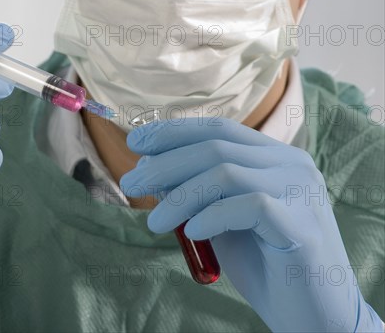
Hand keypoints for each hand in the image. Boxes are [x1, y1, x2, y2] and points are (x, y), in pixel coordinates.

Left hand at [120, 118, 381, 331]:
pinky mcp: (302, 224)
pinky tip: (192, 233)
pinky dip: (212, 216)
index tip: (136, 143)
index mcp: (273, 157)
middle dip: (165, 162)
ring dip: (180, 195)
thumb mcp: (218, 220)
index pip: (218, 129)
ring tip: (154, 223)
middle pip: (216, 146)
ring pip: (226, 172)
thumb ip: (193, 192)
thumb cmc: (264, 265)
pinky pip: (247, 205)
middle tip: (129, 184)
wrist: (313, 317)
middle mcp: (291, 163)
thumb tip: (149, 166)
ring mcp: (300, 190)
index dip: (174, 132)